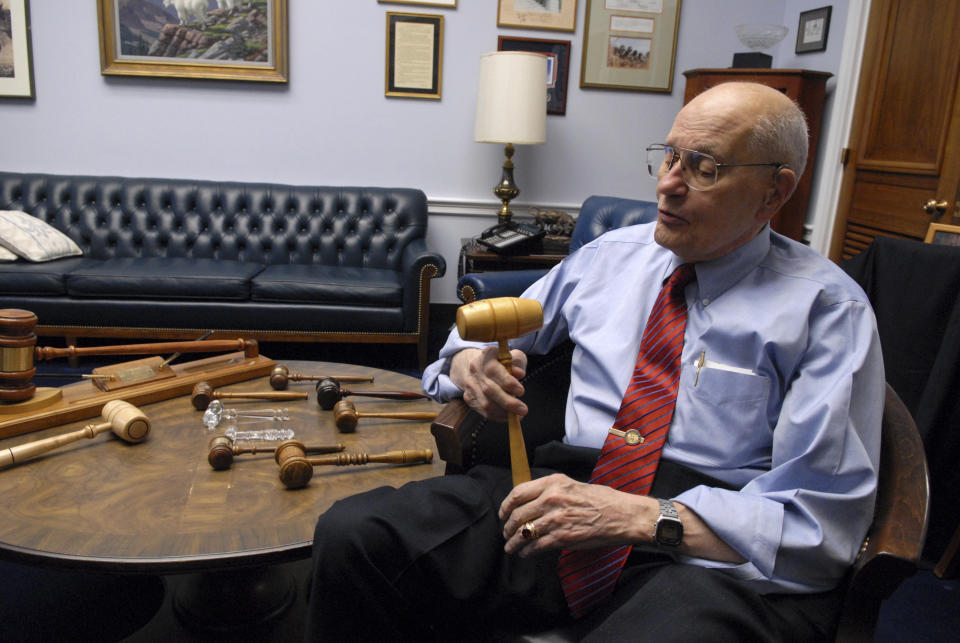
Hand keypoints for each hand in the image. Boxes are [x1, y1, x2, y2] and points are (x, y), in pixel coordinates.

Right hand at [450, 346, 527, 421]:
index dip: (507, 382)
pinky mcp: (469, 397)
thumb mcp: (513, 357)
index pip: (494, 370)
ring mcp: (470, 384)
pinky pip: (483, 411)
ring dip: (504, 412)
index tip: (521, 391)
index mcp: (487, 356)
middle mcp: (476, 369)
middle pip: (489, 389)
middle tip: (523, 410)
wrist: (480, 366)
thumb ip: (519, 363)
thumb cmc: (502, 362)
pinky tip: (509, 416)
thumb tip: (519, 374)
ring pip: (485, 403)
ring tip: (518, 414)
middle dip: (508, 402)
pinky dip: (498, 416)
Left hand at [499, 474, 654, 556]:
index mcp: (553, 483)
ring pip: (524, 533)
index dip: (506, 506)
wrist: (622, 515)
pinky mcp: (563, 537)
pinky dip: (528, 553)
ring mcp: (556, 519)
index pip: (518, 493)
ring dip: (514, 543)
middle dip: (508, 527)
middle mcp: (551, 498)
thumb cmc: (602, 499)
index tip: (503, 514)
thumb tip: (531, 502)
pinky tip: (526, 554)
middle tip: (506, 533)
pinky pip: (537, 547)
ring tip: (511, 548)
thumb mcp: (572, 485)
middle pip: (517, 514)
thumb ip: (551, 491)